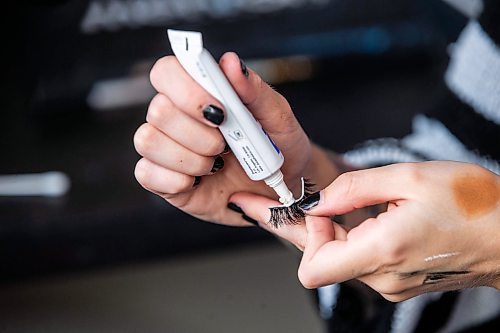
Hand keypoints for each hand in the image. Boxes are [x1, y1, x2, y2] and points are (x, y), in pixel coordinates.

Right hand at [134, 52, 338, 244]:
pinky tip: (200, 181)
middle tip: (226, 145)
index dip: (187, 89)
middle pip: (158, 110)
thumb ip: (254, 90)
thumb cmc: (278, 148)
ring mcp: (165, 148)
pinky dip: (178, 180)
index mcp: (198, 92)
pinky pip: (147, 173)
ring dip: (192, 158)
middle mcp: (176, 116)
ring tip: (217, 165)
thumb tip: (230, 63)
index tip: (220, 111)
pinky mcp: (162, 180)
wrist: (282, 189)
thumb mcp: (277, 117)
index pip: (167, 72)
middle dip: (199, 133)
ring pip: (149, 141)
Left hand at [297, 161, 499, 300]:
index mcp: (384, 251)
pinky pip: (360, 262)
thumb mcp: (410, 178)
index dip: (306, 235)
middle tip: (313, 201)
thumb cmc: (474, 204)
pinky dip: (354, 241)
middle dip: (312, 229)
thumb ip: (354, 188)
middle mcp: (384, 277)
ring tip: (356, 208)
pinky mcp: (398, 283)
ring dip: (336, 234)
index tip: (319, 207)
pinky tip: (370, 219)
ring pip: (340, 262)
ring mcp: (391, 285)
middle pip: (322, 262)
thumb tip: (317, 201)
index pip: (313, 269)